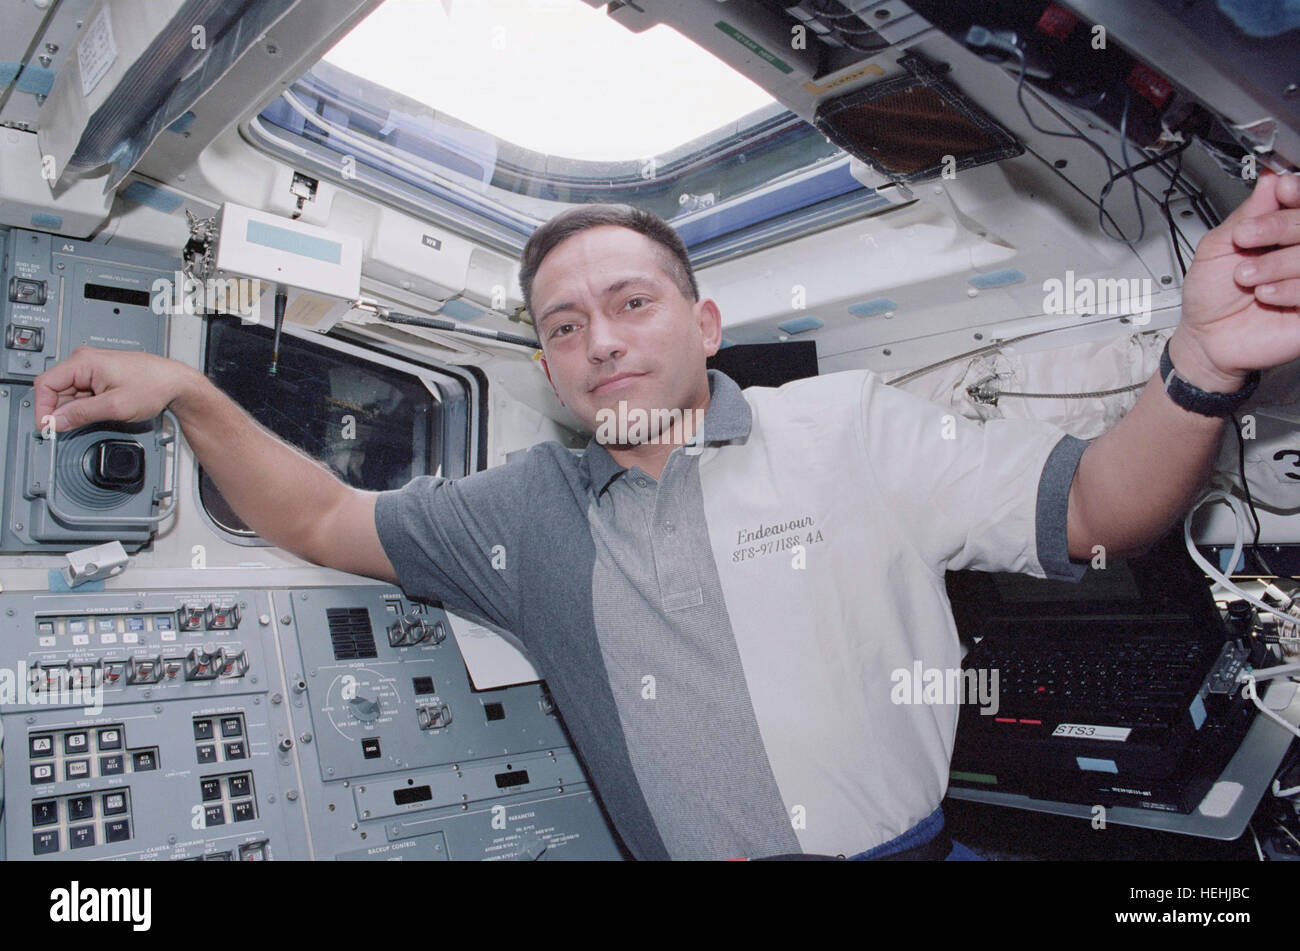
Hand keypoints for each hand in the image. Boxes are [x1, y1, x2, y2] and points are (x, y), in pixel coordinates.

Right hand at [32, 346, 195, 432]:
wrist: (176, 383)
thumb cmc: (154, 386)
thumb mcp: (114, 406)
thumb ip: (81, 414)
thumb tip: (56, 421)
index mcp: (84, 361)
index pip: (46, 383)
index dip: (43, 408)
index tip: (46, 426)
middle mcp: (85, 360)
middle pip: (56, 389)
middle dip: (60, 410)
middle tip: (70, 428)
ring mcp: (92, 368)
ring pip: (69, 393)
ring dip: (74, 409)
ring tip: (97, 416)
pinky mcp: (100, 376)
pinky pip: (81, 393)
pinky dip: (84, 406)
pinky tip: (99, 412)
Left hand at [1172, 171, 1299, 391]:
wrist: (1206, 339)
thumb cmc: (1211, 295)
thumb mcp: (1218, 247)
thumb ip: (1247, 214)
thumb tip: (1270, 178)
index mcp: (1281, 231)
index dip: (1296, 192)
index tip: (1282, 190)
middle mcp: (1299, 251)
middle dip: (1278, 226)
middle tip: (1245, 239)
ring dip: (1276, 263)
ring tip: (1246, 278)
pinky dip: (1288, 289)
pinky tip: (1265, 295)